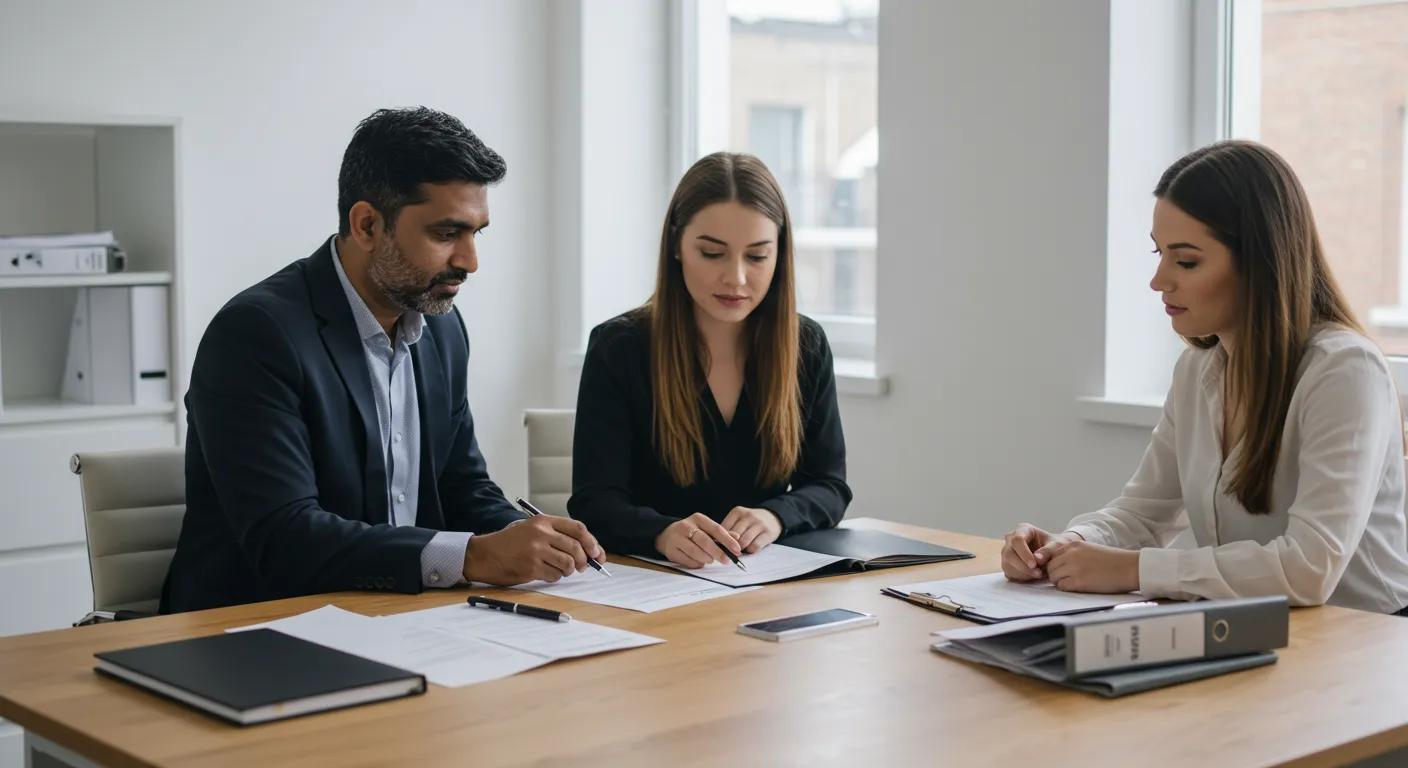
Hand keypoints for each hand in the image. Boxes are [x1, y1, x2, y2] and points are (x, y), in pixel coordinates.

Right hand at [462, 515, 604, 584]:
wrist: (484, 554)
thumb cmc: (510, 543)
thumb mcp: (532, 529)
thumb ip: (556, 535)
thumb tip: (587, 551)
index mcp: (543, 521)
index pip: (577, 528)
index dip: (591, 542)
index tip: (597, 553)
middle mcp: (541, 534)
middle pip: (575, 548)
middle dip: (583, 560)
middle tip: (582, 567)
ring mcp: (536, 551)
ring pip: (567, 564)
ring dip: (568, 570)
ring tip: (560, 569)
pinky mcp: (531, 567)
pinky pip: (555, 576)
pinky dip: (555, 577)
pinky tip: (545, 573)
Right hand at [654, 513, 741, 568]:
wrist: (666, 534)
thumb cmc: (691, 532)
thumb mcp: (705, 528)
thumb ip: (721, 533)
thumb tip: (737, 538)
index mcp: (698, 519)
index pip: (716, 529)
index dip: (728, 540)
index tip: (737, 550)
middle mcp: (686, 526)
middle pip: (705, 541)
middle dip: (718, 552)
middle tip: (726, 560)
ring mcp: (677, 538)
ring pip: (695, 551)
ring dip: (706, 558)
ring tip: (711, 560)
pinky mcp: (671, 550)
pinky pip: (687, 560)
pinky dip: (696, 563)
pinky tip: (699, 562)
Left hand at [722, 506, 782, 553]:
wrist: (772, 518)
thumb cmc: (750, 523)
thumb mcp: (738, 520)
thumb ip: (728, 530)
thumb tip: (716, 544)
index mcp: (737, 512)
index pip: (723, 528)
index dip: (720, 540)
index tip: (719, 546)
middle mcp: (748, 515)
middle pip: (733, 536)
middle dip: (730, 546)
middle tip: (729, 551)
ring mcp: (759, 523)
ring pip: (743, 542)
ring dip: (740, 550)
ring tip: (740, 551)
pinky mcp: (768, 533)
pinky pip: (755, 546)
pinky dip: (750, 551)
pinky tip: (750, 549)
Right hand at [1001, 524, 1081, 581]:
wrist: (1053, 553)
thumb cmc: (1055, 545)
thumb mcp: (1057, 544)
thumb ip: (1048, 550)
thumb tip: (1037, 558)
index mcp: (1023, 529)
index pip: (1017, 540)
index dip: (1024, 553)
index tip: (1034, 564)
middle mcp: (1011, 539)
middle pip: (1009, 553)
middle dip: (1023, 566)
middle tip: (1038, 573)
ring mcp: (1007, 552)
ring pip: (1007, 564)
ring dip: (1023, 573)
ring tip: (1039, 574)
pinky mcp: (1007, 563)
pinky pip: (1009, 572)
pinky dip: (1021, 577)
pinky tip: (1032, 576)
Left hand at [1044, 540, 1140, 593]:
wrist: (1130, 567)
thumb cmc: (1113, 561)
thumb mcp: (1089, 549)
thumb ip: (1073, 554)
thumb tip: (1058, 565)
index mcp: (1073, 545)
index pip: (1051, 555)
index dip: (1054, 565)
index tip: (1060, 571)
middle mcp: (1071, 554)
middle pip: (1050, 567)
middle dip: (1055, 574)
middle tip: (1066, 579)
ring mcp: (1074, 567)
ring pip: (1053, 577)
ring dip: (1060, 582)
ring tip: (1073, 583)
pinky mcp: (1079, 581)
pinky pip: (1061, 586)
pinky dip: (1066, 588)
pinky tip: (1078, 587)